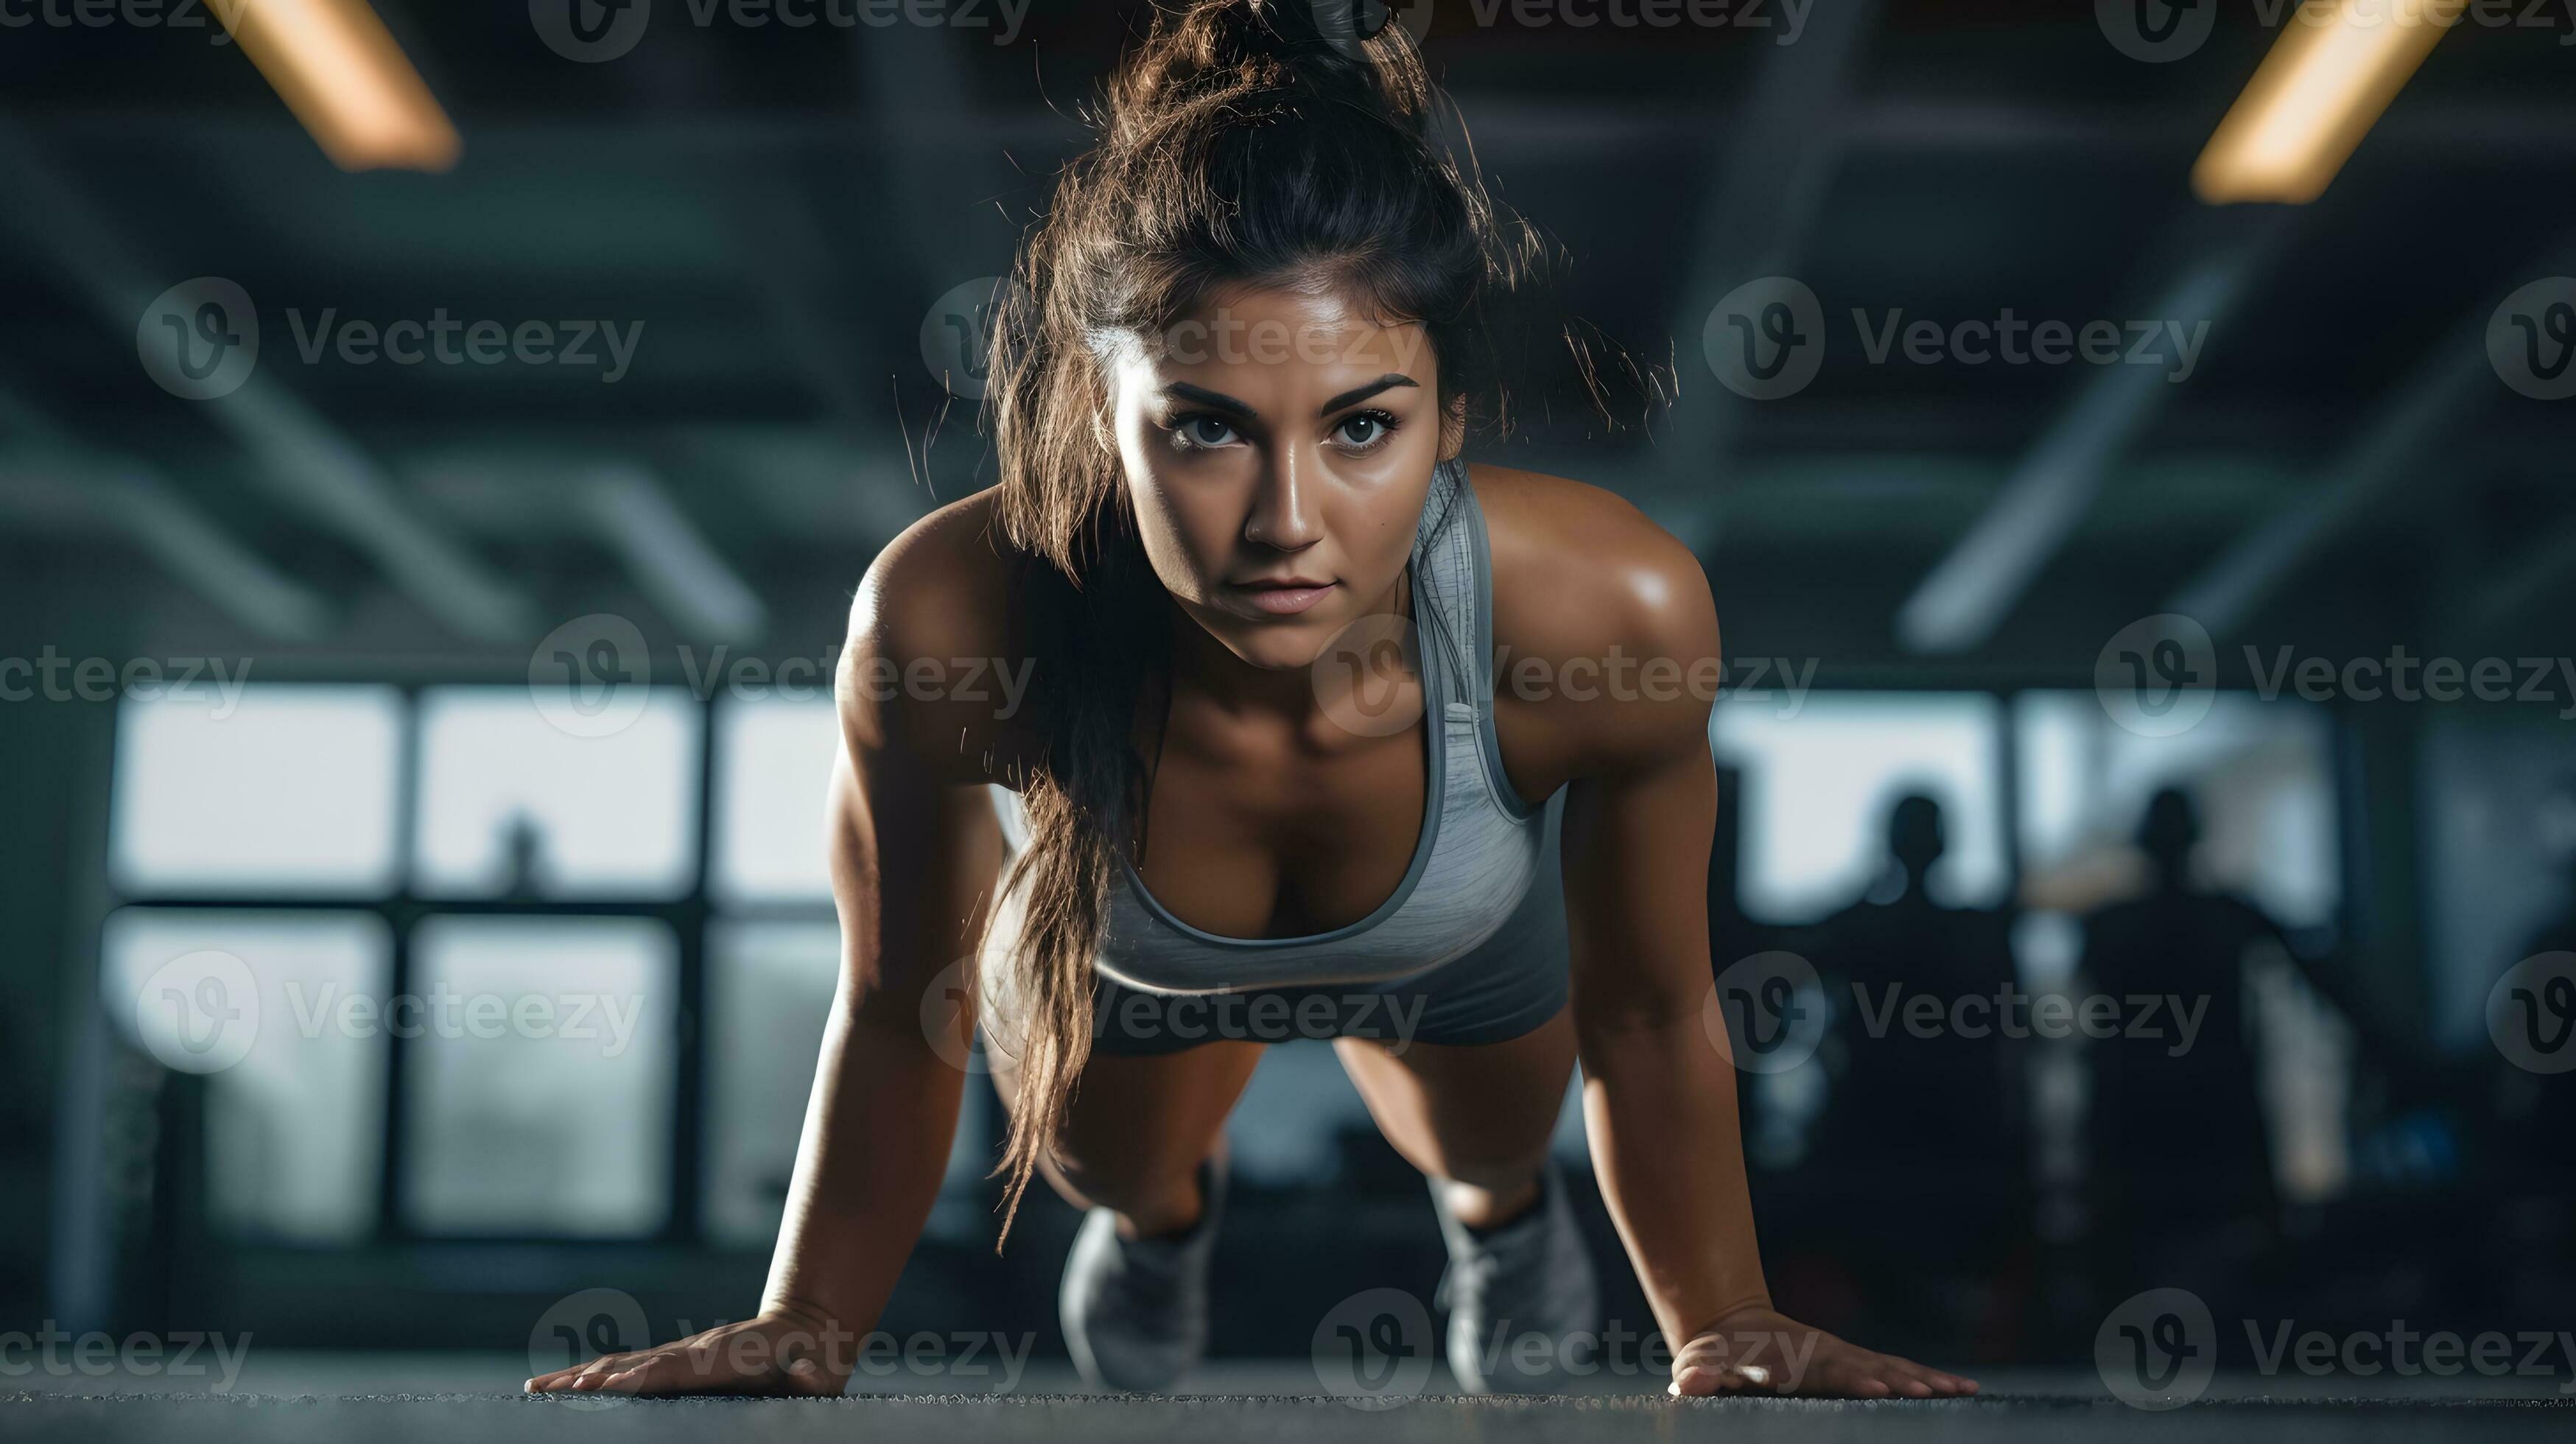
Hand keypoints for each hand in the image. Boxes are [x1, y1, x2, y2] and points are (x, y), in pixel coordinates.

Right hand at [524, 1306, 852, 1397]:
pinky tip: (563, 1385)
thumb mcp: (819, 1370)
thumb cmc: (813, 1361)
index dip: (642, 1378)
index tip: (607, 1387)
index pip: (675, 1370)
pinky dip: (591, 1375)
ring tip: (538, 1389)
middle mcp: (693, 1351)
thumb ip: (810, 1374)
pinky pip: (625, 1367)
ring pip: (621, 1364)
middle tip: (552, 1391)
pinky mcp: (673, 1362)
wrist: (807, 1328)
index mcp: (723, 1358)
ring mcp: (680, 1354)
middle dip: (593, 1379)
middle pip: (634, 1365)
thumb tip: (807, 1375)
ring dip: (580, 1376)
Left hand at [1666, 1306, 1978, 1399]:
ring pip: (1891, 1366)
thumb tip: (1689, 1384)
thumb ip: (1700, 1376)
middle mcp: (1826, 1356)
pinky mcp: (1856, 1363)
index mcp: (1794, 1361)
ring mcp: (1844, 1357)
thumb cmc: (1715, 1357)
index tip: (1879, 1386)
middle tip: (1929, 1391)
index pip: (1828, 1371)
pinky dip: (1928, 1377)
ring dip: (1924, 1378)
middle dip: (1897, 1379)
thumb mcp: (1700, 1365)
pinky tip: (1962, 1388)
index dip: (1852, 1379)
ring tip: (1961, 1390)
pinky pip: (1897, 1369)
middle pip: (1868, 1366)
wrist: (1730, 1325)